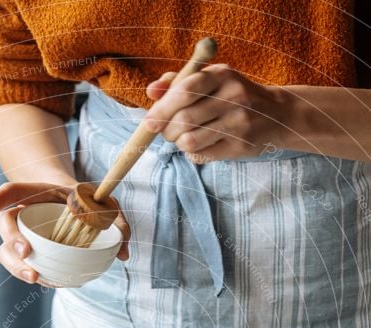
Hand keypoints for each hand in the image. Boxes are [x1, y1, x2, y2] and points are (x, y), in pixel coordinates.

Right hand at [0, 181, 130, 286]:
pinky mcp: (26, 255)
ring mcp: (22, 236)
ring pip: (6, 251)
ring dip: (15, 265)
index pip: (15, 191)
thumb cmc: (88, 203)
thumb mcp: (105, 206)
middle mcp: (24, 214)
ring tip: (34, 277)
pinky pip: (19, 266)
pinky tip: (45, 282)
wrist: (76, 207)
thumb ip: (118, 223)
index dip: (1, 197)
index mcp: (39, 193)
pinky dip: (28, 275)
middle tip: (26, 251)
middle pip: (5, 224)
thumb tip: (124, 254)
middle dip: (11, 239)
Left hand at [144, 64, 290, 162]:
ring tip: (182, 138)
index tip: (149, 122)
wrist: (275, 114)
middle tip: (166, 133)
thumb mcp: (211, 80)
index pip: (186, 90)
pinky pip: (202, 156)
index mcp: (222, 75)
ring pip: (190, 141)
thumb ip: (178, 82)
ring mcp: (239, 123)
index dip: (162, 108)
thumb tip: (151, 91)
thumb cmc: (233, 96)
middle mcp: (233, 97)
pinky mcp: (240, 146)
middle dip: (167, 131)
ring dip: (178, 143)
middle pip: (184, 119)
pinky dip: (193, 154)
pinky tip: (200, 146)